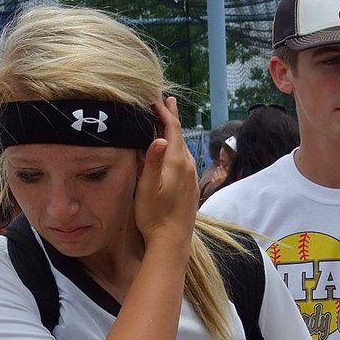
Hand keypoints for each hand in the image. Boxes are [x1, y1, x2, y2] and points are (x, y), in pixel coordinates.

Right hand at [134, 96, 197, 250]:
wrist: (173, 241)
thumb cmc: (155, 216)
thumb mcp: (148, 188)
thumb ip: (152, 162)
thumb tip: (159, 137)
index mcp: (177, 161)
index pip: (172, 128)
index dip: (163, 111)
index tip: (154, 97)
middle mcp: (188, 166)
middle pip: (180, 135)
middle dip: (171, 116)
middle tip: (166, 100)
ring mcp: (191, 177)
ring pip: (183, 147)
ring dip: (174, 133)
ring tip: (167, 121)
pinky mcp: (191, 188)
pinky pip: (184, 160)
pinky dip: (177, 148)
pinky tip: (172, 153)